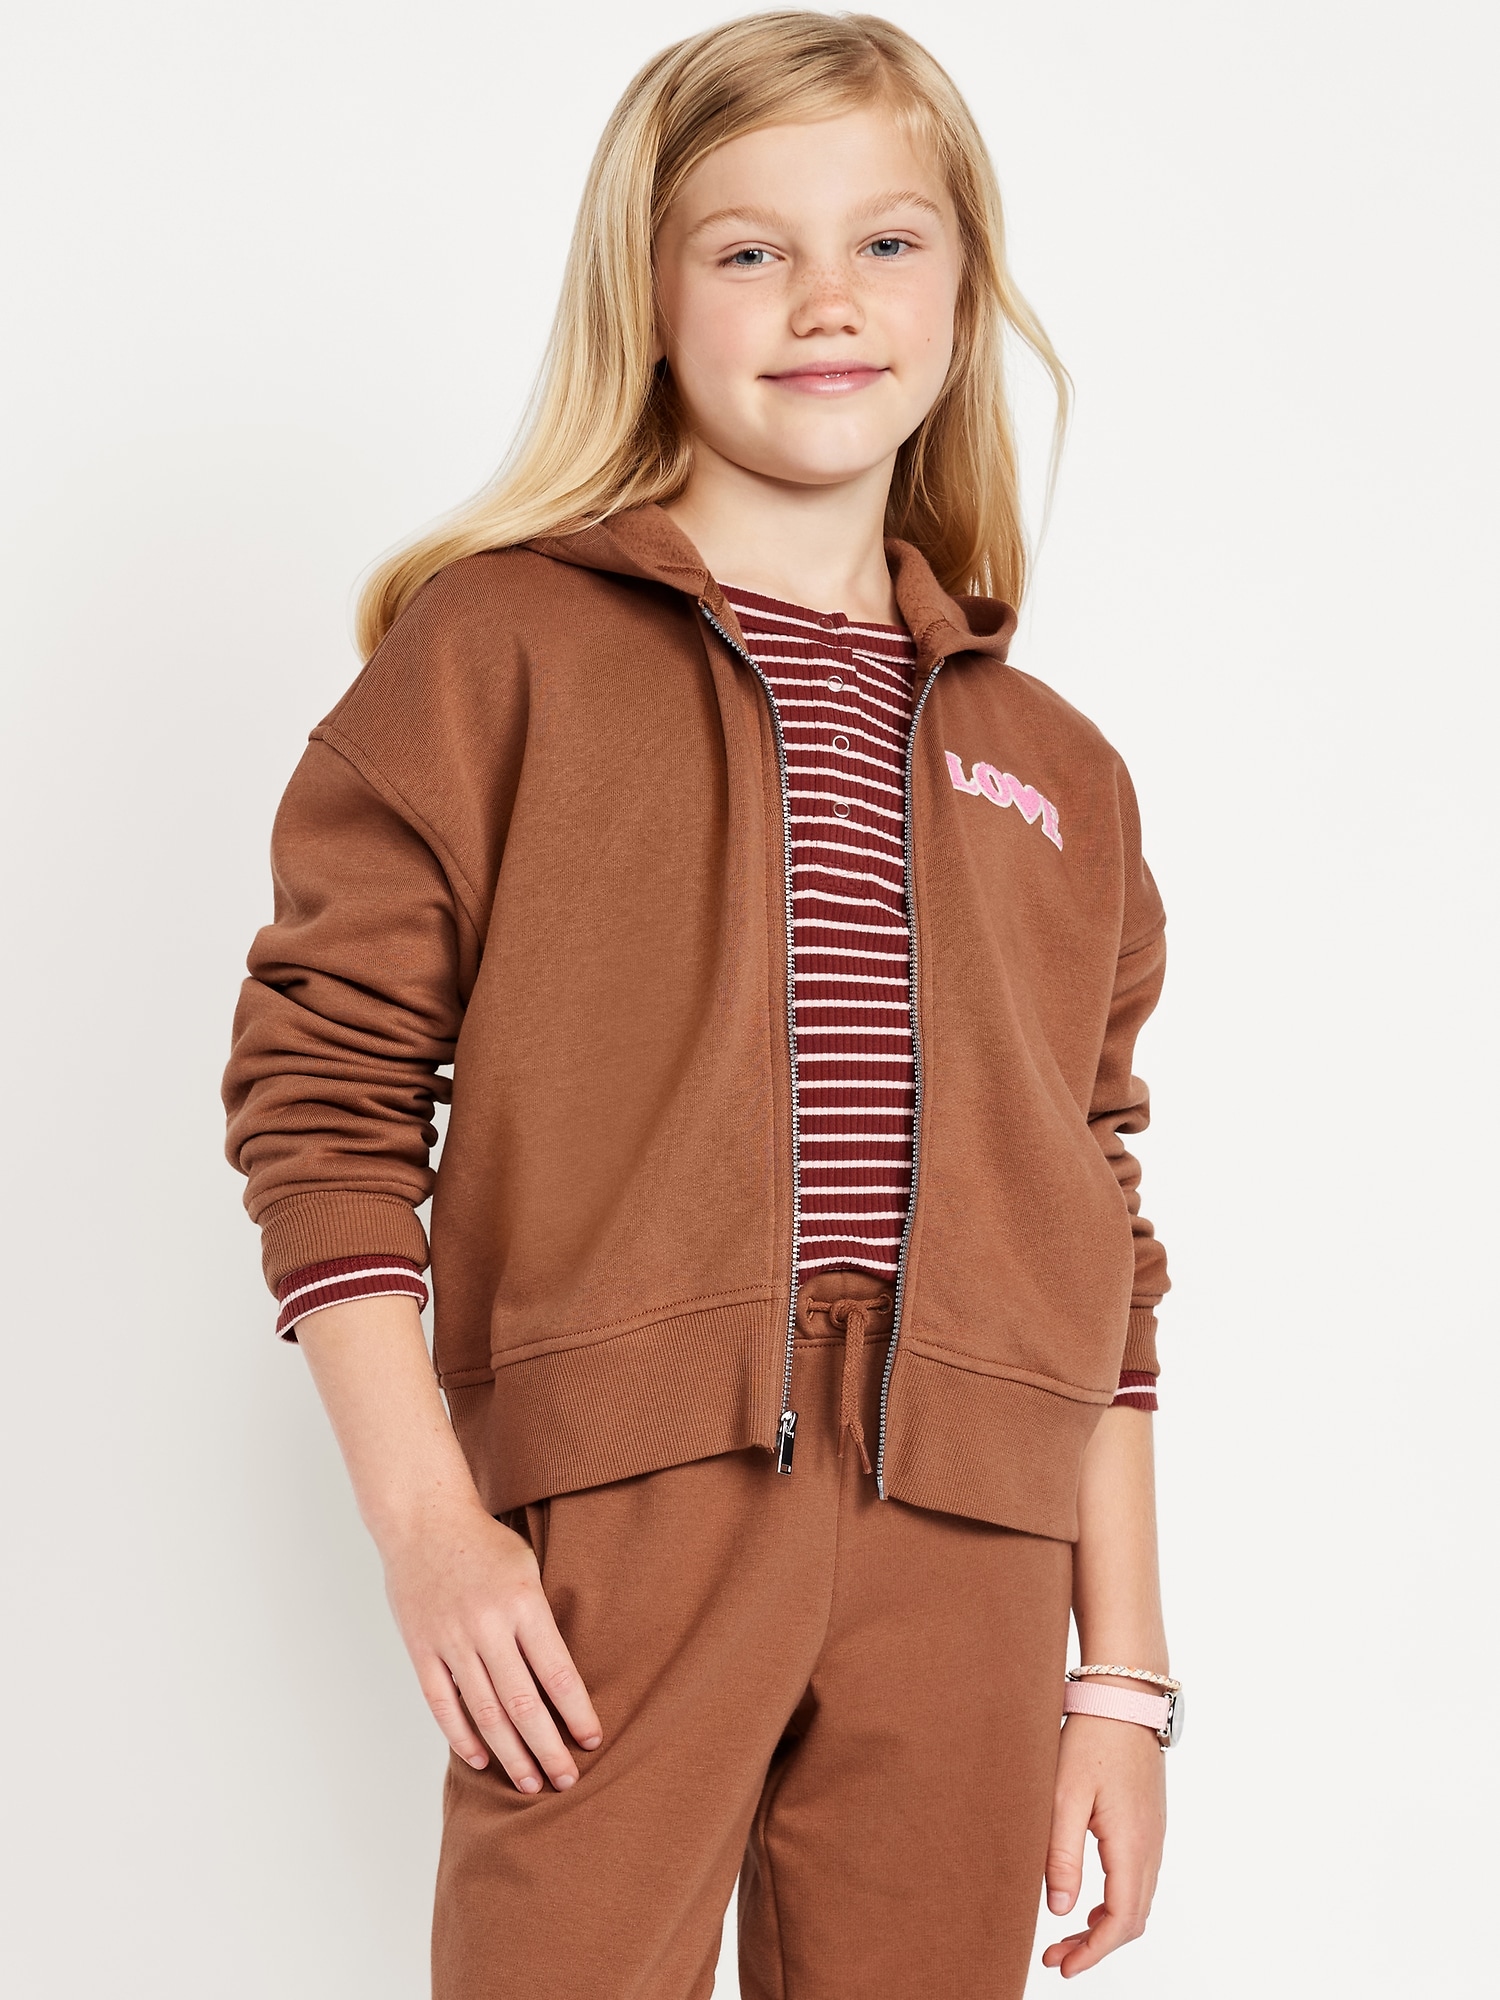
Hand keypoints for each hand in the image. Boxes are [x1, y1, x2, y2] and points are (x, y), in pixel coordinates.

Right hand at [380, 1505, 601, 1792]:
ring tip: (530, 1784)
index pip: (558, 1674)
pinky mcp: (421, 1649)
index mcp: (523, 1604)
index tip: (593, 1741)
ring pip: (485, 1713)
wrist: (424, 1519)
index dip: (578, 1714)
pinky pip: (443, 1704)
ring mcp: (451, 1641)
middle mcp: (488, 1626)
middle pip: (524, 1704)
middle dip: (548, 1749)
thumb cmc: (486, 1543)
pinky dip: (462, 1736)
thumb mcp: (528, 1569)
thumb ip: (541, 1622)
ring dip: (510, 1754)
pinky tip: (482, 1759)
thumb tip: (560, 1682)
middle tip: (567, 1780)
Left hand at [1041, 1713, 1165, 1976]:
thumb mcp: (1064, 1796)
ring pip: (1139, 1901)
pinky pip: (1140, 1878)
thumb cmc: (1091, 1738)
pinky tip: (1089, 1898)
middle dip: (1096, 1946)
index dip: (1092, 1953)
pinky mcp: (1149, 1822)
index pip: (1120, 1922)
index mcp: (1132, 1846)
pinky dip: (1117, 1901)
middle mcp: (1151, 1846)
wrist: (1124, 1695)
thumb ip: (1061, 1855)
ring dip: (1107, 1926)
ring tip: (1067, 1934)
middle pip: (1133, 1919)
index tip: (1061, 1966)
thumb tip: (1060, 1912)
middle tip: (1056, 1956)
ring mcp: (1155, 1834)